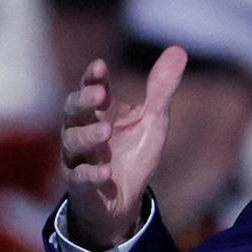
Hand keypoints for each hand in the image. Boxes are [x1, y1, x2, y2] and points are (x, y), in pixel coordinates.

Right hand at [61, 47, 186, 250]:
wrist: (125, 201)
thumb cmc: (134, 153)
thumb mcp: (153, 120)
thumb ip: (161, 88)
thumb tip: (178, 49)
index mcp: (100, 113)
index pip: (91, 90)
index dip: (92, 78)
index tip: (100, 66)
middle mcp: (83, 132)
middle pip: (73, 113)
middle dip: (82, 102)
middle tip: (98, 94)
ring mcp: (80, 160)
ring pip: (73, 144)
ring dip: (88, 136)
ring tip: (105, 132)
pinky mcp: (82, 187)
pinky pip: (80, 179)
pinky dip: (90, 174)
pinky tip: (104, 172)